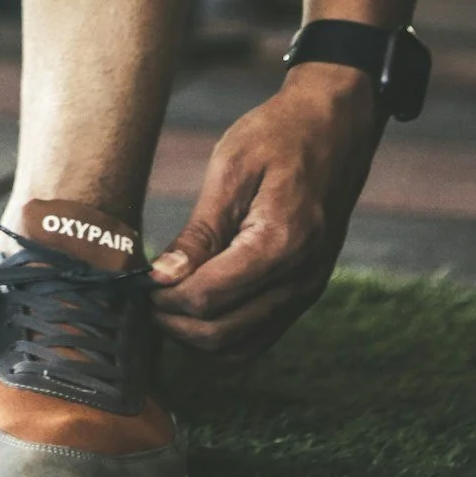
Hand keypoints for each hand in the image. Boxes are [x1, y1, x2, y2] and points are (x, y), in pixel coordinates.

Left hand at [150, 63, 379, 358]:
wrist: (335, 128)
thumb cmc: (279, 136)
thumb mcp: (231, 168)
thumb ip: (199, 230)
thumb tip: (163, 276)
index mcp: (280, 243)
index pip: (209, 297)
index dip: (164, 298)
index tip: (140, 281)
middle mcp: (300, 279)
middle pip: (222, 334)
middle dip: (174, 323)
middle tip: (145, 297)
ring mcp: (307, 291)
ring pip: (240, 347)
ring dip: (196, 336)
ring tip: (166, 303)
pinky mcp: (306, 292)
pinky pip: (260, 336)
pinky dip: (224, 335)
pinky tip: (198, 306)